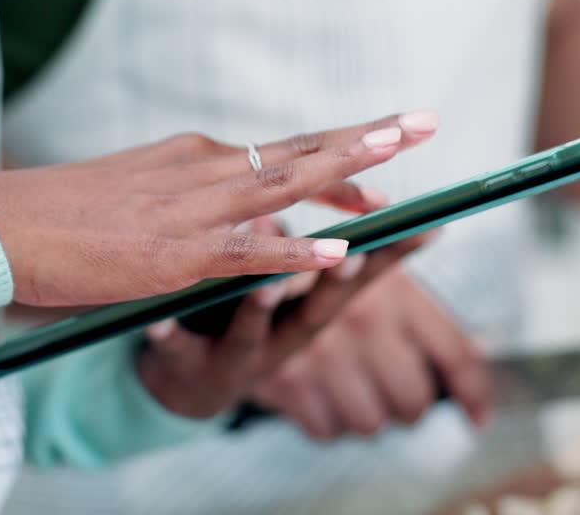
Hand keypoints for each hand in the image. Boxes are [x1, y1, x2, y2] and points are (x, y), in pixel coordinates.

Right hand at [0, 110, 438, 306]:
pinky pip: (248, 252)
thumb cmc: (59, 213)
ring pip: (285, 184)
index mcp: (192, 156)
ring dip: (348, 173)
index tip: (385, 150)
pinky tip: (338, 252)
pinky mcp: (173, 253)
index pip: (282, 149)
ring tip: (403, 163)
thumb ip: (183, 194)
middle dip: (368, 136)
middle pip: (300, 149)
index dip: (340, 151)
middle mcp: (200, 170)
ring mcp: (190, 210)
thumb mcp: (133, 190)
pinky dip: (296, 251)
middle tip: (424, 121)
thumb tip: (223, 200)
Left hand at [136, 219, 435, 418]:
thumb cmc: (243, 319)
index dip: (391, 256)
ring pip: (249, 331)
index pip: (356, 277)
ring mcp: (231, 356)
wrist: (180, 379)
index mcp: (305, 311)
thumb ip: (321, 248)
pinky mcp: (180, 365)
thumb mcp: (287, 286)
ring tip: (267, 283)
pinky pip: (171, 348)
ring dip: (261, 306)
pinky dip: (166, 335)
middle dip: (335, 280)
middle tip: (355, 251)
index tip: (424, 227)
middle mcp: (279, 338)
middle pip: (314, 310)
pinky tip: (155, 322)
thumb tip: (383, 200)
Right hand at [250, 265, 488, 440]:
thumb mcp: (370, 268)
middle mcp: (361, 321)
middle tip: (394, 390)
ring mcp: (322, 355)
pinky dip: (325, 418)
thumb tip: (474, 337)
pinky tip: (318, 388)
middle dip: (406, 404)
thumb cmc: (320, 270)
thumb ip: (415, 294)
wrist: (239, 275)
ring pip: (370, 422)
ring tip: (350, 384)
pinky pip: (327, 430)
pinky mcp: (285, 381)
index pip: (455, 356)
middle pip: (413, 401)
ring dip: (364, 413)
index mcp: (393, 290)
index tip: (478, 418)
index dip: (473, 395)